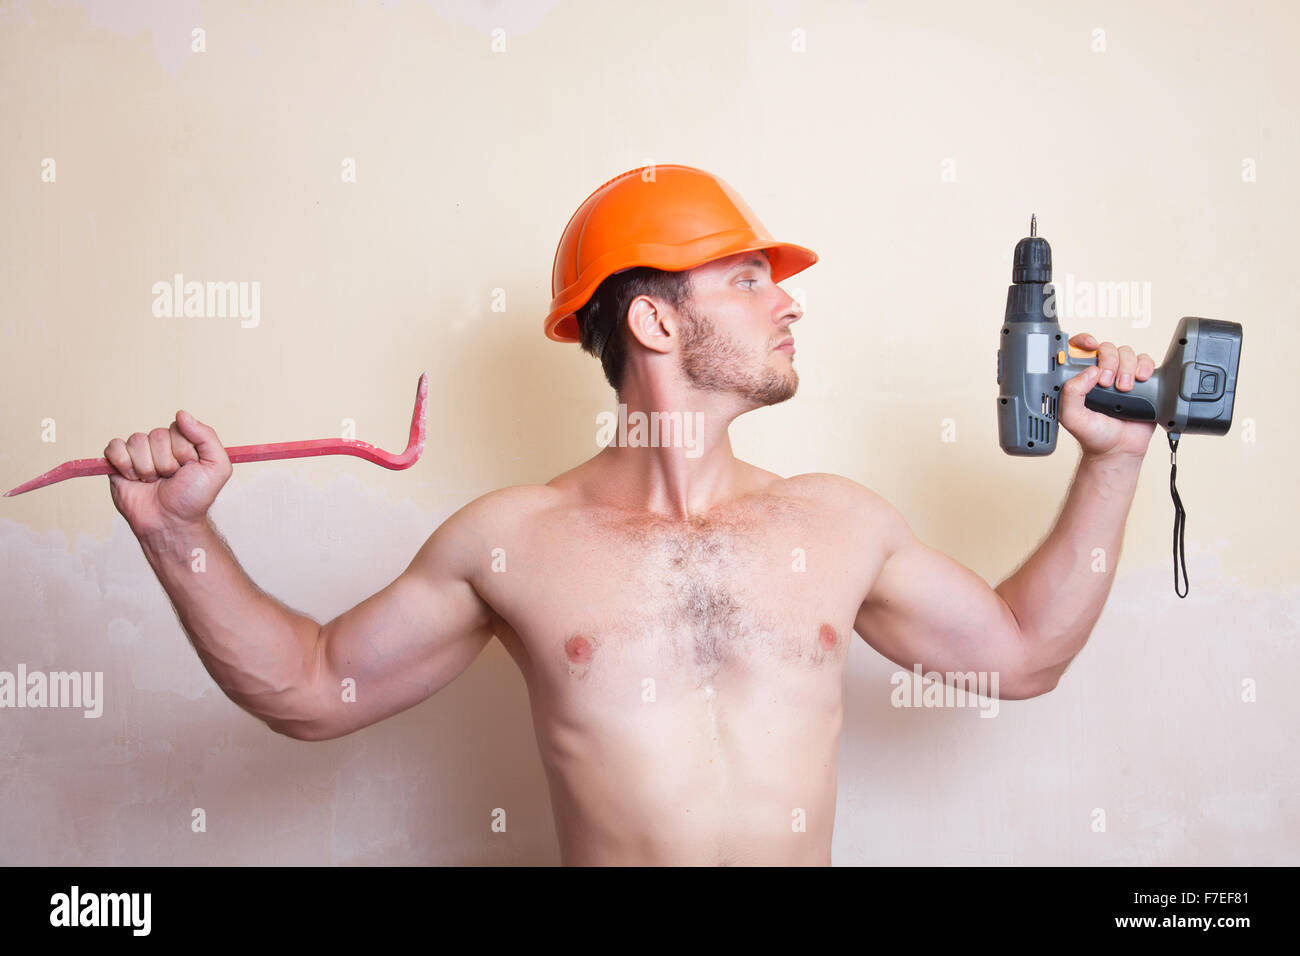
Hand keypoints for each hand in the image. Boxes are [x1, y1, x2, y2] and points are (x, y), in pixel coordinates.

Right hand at [104, 410, 232, 536]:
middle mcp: (161, 445)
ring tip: (153, 482)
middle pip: (157, 435)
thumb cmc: (194, 498)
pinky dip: (124, 464)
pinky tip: (134, 479)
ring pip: (137, 441)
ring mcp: (139, 453)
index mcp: (183, 442)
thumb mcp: (217, 467)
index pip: (178, 428)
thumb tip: (181, 413)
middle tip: (170, 479)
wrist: (170, 522)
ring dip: (147, 468)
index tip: (189, 467)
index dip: (183, 451)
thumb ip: (207, 436)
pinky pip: (114, 447)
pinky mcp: (117, 462)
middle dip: (165, 463)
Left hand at [1058, 333, 1156, 461]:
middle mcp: (1101, 374)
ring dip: (1126, 367)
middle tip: (1106, 381)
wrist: (1118, 450)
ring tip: (1123, 389)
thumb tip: (1088, 371)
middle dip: (1108, 361)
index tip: (1088, 344)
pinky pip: (1146, 361)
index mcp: (1081, 378)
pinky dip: (1144, 366)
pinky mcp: (1142, 382)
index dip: (1083, 341)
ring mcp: (1121, 376)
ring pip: (1126, 353)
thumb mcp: (1072, 417)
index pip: (1080, 350)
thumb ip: (1072, 394)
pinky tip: (1140, 379)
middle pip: (1107, 348)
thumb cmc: (1093, 435)